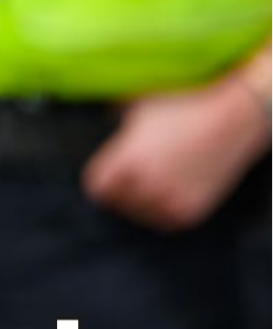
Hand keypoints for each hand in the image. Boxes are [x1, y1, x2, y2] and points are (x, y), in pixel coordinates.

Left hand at [82, 74, 271, 230]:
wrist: (232, 119)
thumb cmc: (180, 106)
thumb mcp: (136, 107)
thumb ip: (113, 120)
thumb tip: (103, 124)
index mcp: (127, 160)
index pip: (96, 188)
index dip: (100, 179)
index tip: (105, 173)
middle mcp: (147, 185)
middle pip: (116, 203)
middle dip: (118, 191)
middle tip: (126, 179)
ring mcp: (170, 201)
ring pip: (139, 215)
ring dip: (138, 203)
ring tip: (146, 184)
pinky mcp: (192, 211)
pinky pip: (163, 222)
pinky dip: (160, 211)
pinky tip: (163, 193)